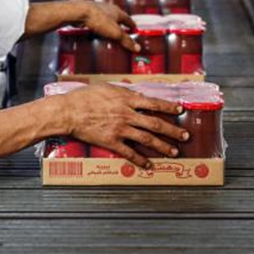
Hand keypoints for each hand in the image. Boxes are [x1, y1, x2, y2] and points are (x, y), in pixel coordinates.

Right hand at [54, 84, 189, 167]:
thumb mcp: (107, 88)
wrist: (69, 112)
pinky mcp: (112, 141)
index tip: (180, 110)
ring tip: (174, 152)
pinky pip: (129, 152)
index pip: (153, 103)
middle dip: (173, 130)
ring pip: (147, 139)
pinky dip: (140, 159)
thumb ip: (123, 91)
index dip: (168, 107)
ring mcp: (120, 129)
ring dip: (162, 146)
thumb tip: (135, 94)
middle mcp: (127, 114)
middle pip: (156, 123)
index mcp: (127, 99)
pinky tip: (148, 164)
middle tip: (185, 136)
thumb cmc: (84, 96)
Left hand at [76, 1, 139, 52]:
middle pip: (117, 17)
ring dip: (109, 24)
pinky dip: (99, 26)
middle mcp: (108, 9)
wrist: (79, 12)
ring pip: (106, 17)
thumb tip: (137, 48)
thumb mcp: (115, 33)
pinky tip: (97, 30)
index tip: (134, 28)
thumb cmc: (98, 19)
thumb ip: (126, 40)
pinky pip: (96, 20)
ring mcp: (98, 10)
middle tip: (123, 30)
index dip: (131, 24)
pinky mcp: (88, 13)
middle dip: (120, 24)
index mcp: (117, 12)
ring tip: (110, 32)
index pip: (128, 18)